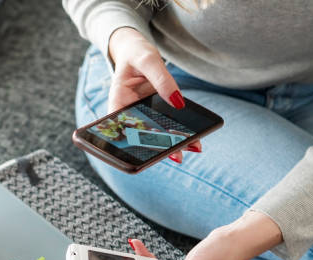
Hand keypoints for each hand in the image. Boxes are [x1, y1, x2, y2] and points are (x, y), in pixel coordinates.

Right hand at [108, 27, 200, 162]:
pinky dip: (179, 134)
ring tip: (191, 148)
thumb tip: (178, 102)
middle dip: (159, 148)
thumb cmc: (136, 53)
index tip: (148, 149)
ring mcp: (143, 116)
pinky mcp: (155, 114)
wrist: (136, 50)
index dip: (133, 142)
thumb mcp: (148, 59)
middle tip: (177, 156)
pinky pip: (165, 127)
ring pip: (155, 135)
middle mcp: (129, 114)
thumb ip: (162, 79)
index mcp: (117, 102)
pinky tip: (194, 140)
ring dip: (172, 144)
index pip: (121, 128)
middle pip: (141, 136)